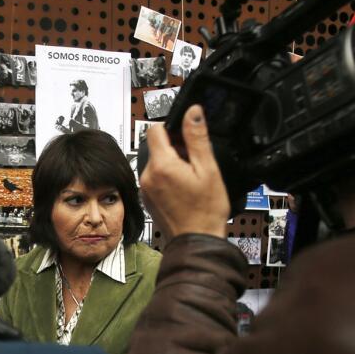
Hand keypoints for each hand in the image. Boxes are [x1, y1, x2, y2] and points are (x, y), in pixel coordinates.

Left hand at [140, 105, 230, 238]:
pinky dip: (168, 178)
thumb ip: (197, 137)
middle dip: (176, 148)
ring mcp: (146, 189)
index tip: (187, 136)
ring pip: (157, 163)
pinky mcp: (148, 199)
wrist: (197, 241)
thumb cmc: (205, 212)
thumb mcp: (208, 169)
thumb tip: (192, 112)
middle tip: (195, 162)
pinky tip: (184, 189)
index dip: (173, 127)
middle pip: (157, 146)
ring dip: (173, 164)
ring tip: (191, 179)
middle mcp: (148, 176)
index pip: (155, 129)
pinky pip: (156, 179)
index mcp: (161, 165)